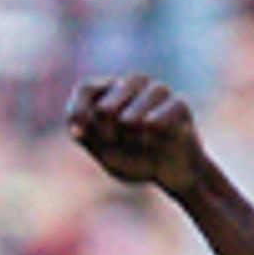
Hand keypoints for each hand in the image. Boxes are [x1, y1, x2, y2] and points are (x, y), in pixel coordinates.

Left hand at [66, 74, 209, 197]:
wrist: (171, 170)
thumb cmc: (135, 157)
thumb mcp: (105, 151)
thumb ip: (89, 136)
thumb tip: (75, 128)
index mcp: (111, 90)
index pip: (85, 88)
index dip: (78, 112)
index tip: (81, 134)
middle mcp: (133, 85)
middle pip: (105, 108)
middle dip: (106, 135)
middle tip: (116, 142)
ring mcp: (157, 90)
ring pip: (130, 117)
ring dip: (129, 139)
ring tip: (138, 143)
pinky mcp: (178, 103)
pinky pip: (155, 122)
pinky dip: (150, 137)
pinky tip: (153, 140)